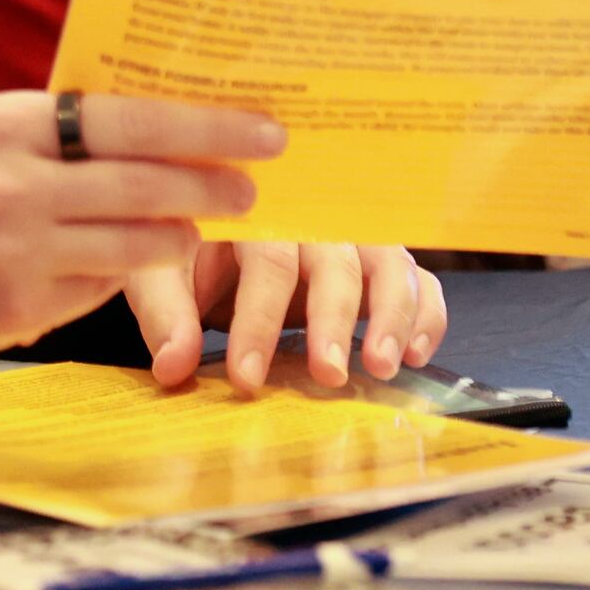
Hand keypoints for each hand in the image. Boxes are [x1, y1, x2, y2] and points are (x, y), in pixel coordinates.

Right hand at [0, 94, 282, 380]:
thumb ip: (59, 130)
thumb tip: (163, 122)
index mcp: (9, 126)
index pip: (132, 119)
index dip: (208, 125)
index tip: (263, 130)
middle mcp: (16, 187)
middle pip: (149, 184)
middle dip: (214, 186)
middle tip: (253, 189)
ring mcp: (20, 253)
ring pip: (139, 244)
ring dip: (180, 237)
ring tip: (195, 228)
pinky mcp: (22, 310)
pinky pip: (104, 286)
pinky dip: (125, 271)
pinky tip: (130, 261)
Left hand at [125, 242, 446, 394]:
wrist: (216, 217)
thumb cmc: (189, 244)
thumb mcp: (162, 269)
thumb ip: (167, 314)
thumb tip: (172, 368)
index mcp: (256, 212)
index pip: (266, 262)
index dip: (258, 323)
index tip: (247, 378)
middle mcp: (313, 217)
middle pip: (336, 262)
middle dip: (333, 322)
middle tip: (327, 375)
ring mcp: (354, 236)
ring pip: (389, 265)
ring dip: (392, 316)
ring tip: (381, 365)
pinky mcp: (381, 260)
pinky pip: (417, 279)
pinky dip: (426, 313)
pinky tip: (417, 354)